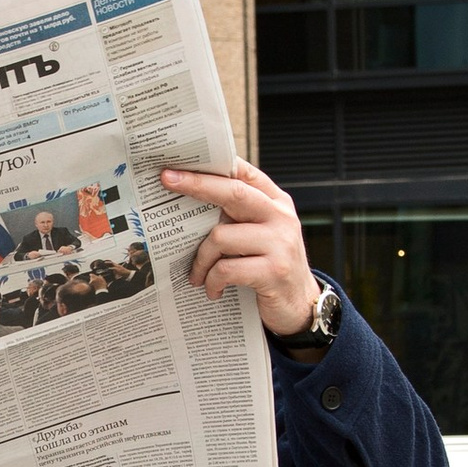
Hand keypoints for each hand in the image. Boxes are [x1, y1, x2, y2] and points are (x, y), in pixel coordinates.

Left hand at [161, 157, 320, 339]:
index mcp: (276, 202)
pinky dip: (212, 280)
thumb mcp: (262, 234)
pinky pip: (227, 269)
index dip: (212, 166)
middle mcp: (280, 217)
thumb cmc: (271, 266)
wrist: (300, 305)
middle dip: (197, 184)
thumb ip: (239, 215)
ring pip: (221, 236)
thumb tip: (191, 198)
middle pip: (233, 192)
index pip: (243, 173)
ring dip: (200, 259)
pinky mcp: (274, 271)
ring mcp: (280, 243)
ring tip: (197, 275)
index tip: (180, 161)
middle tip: (166, 180)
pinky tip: (213, 289)